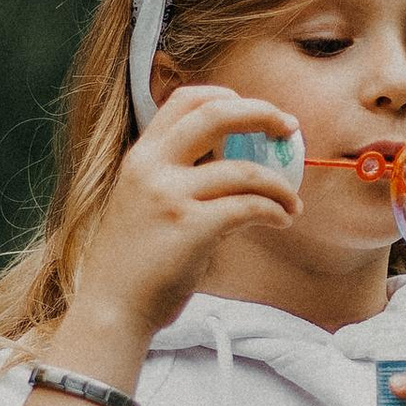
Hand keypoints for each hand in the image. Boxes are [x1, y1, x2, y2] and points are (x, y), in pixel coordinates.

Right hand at [61, 85, 302, 359]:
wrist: (113, 308)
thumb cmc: (134, 263)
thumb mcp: (144, 203)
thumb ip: (179, 178)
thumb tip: (236, 166)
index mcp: (141, 157)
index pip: (184, 100)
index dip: (225, 96)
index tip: (253, 110)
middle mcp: (152, 168)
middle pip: (216, 115)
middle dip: (262, 114)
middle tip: (289, 129)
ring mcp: (170, 196)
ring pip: (244, 170)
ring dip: (280, 185)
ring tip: (292, 203)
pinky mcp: (190, 228)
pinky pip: (248, 207)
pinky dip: (274, 210)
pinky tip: (281, 220)